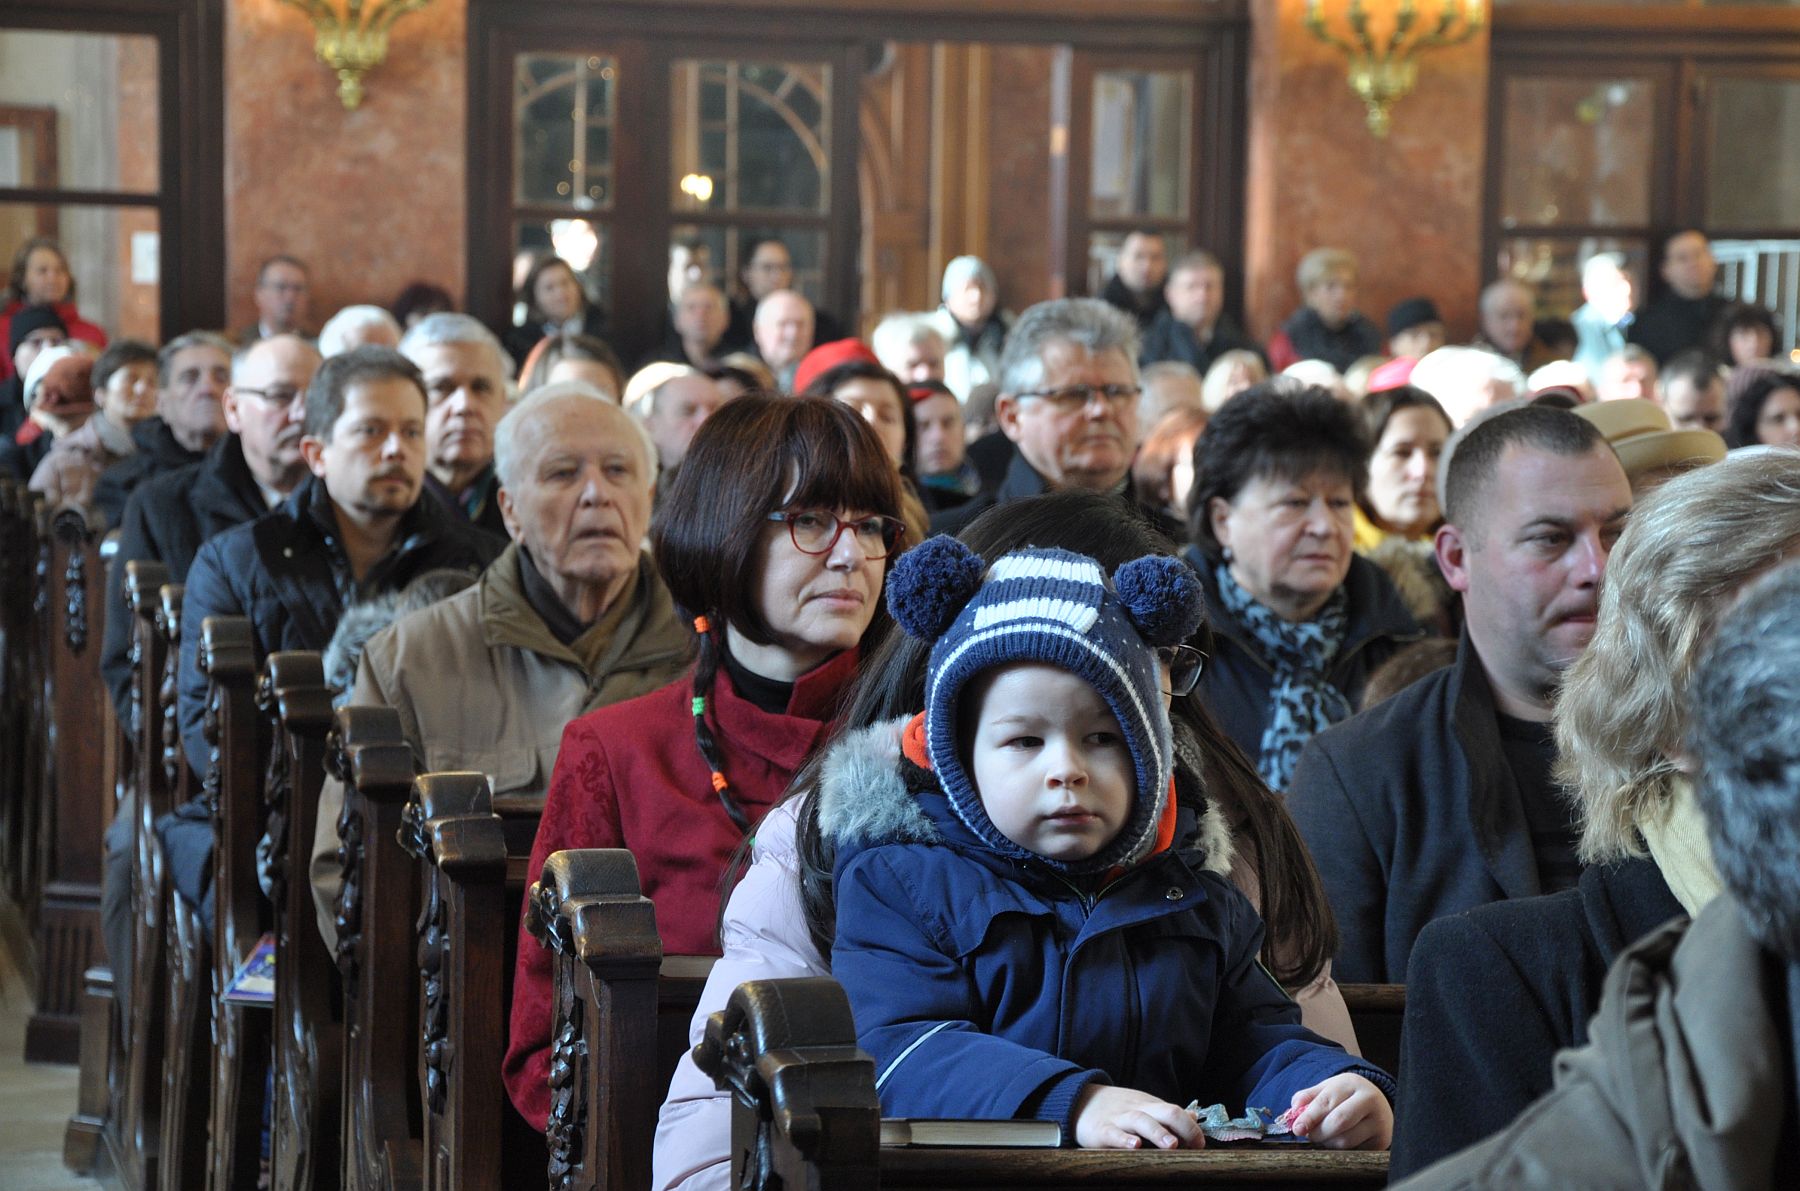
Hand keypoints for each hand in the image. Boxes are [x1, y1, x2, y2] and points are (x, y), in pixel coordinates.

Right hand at [1072, 1084, 1204, 1150]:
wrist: (1078, 1100)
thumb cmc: (1117, 1108)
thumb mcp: (1143, 1106)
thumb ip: (1167, 1114)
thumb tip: (1194, 1116)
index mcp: (1149, 1105)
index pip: (1175, 1111)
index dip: (1190, 1127)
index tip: (1200, 1143)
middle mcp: (1137, 1109)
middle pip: (1164, 1111)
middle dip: (1181, 1126)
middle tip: (1194, 1143)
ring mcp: (1119, 1119)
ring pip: (1141, 1121)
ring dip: (1158, 1132)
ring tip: (1172, 1145)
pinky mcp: (1101, 1130)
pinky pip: (1113, 1133)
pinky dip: (1124, 1139)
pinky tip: (1134, 1146)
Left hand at [1287, 1074, 1391, 1149]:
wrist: (1377, 1103)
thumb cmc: (1345, 1097)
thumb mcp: (1327, 1089)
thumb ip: (1306, 1098)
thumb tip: (1292, 1113)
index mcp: (1351, 1083)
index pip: (1326, 1102)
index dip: (1309, 1117)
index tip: (1297, 1128)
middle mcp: (1369, 1100)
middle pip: (1338, 1122)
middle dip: (1318, 1132)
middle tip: (1310, 1135)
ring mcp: (1378, 1121)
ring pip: (1346, 1140)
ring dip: (1328, 1143)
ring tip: (1324, 1137)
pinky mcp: (1381, 1140)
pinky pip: (1355, 1151)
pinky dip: (1341, 1151)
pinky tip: (1338, 1142)